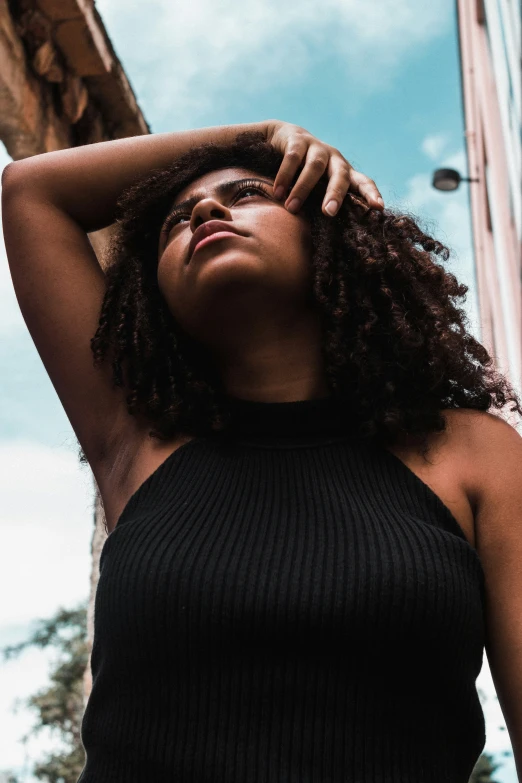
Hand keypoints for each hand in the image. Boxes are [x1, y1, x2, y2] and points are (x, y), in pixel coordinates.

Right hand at [264, 120, 383, 216]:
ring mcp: (317, 147)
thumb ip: (323, 201)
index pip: (363, 182)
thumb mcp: (318, 186)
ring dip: (302, 189)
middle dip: (335, 194)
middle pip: (340, 176)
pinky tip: (277, 192)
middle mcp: (334, 158)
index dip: (371, 194)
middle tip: (329, 213)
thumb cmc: (303, 171)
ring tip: (291, 208)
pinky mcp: (298, 139)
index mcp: (343, 172)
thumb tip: (330, 237)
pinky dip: (285, 176)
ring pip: (314, 168)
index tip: (378, 208)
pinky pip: (293, 158)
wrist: (283, 138)